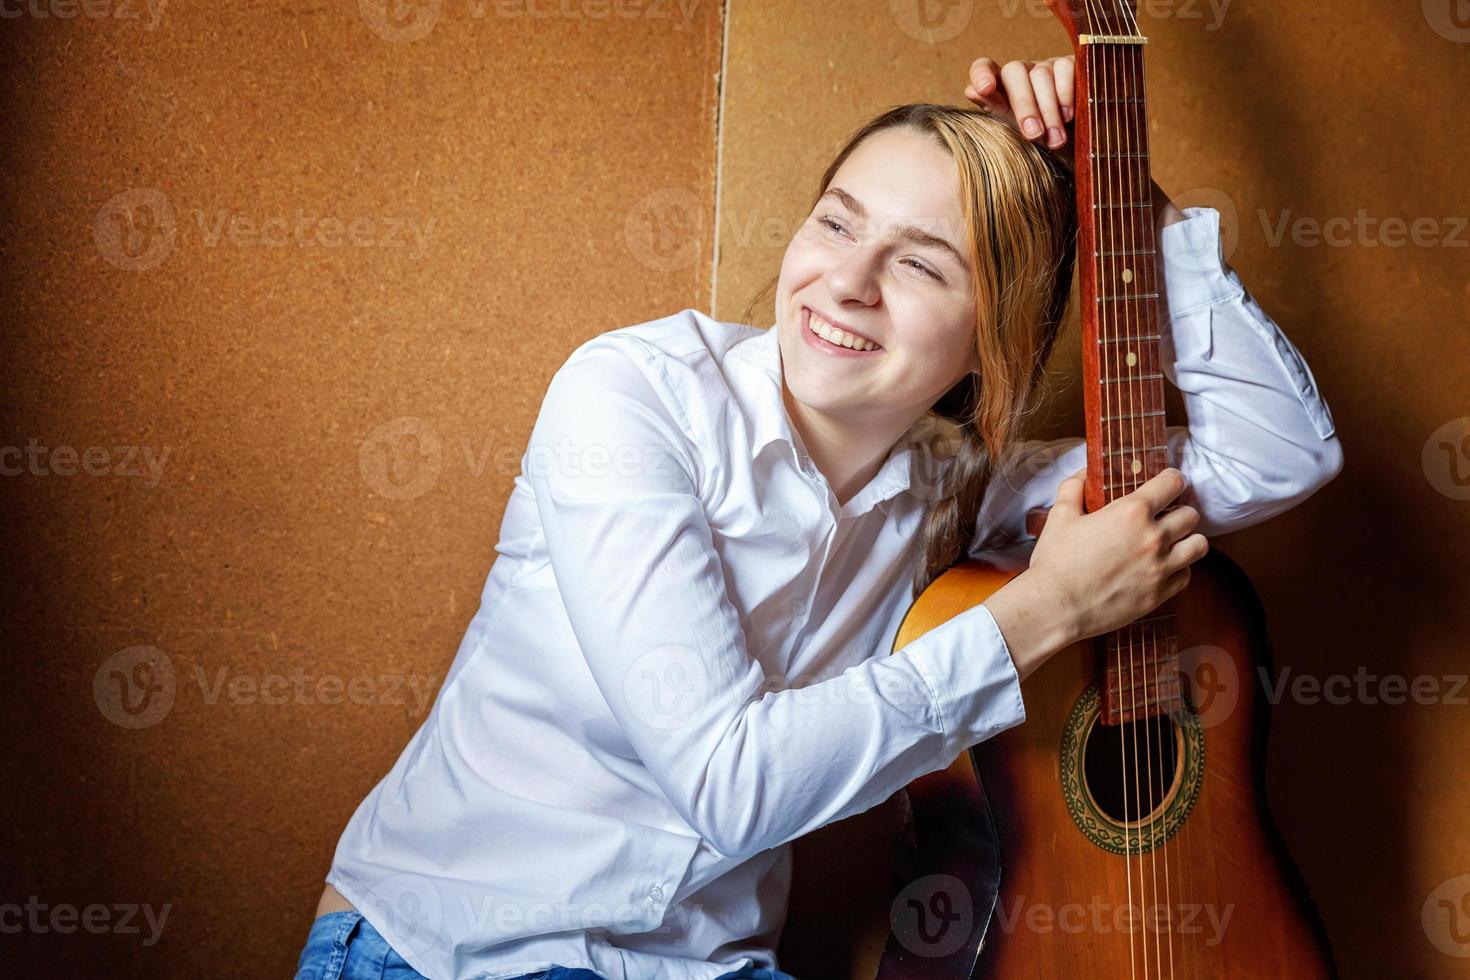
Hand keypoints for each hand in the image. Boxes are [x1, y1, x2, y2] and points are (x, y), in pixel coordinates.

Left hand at [963, 56, 1075, 169]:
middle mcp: (1021, 72)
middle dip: (1024, 105)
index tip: (984, 89)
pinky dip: (1065, 94)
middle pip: (1014, 71)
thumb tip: (971, 91)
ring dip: (1048, 110)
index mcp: (999, 86)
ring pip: (1041, 74)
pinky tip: (1068, 116)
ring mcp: (1045, 66)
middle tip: (1034, 135)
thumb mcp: (1012, 129)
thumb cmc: (1035, 136)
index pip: (984, 67)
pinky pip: (1065, 69)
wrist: (1070, 144)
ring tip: (1054, 139)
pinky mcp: (1069, 65)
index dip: (981, 74)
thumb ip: (993, 109)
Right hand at [982, 467, 1206, 682]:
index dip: (1172, 479)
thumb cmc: (1055, 561)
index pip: (1172, 484)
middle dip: (1179, 511)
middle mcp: (1153, 538)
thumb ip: (1074, 487)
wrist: (1054, 606)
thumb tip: (1083, 474)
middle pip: (1191, 515)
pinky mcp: (1159, 594)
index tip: (1169, 482)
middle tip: (1167, 515)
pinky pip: (1187, 575)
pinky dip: (1179, 569)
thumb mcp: (1060, 515)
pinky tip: (1163, 567)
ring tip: (1174, 542)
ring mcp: (1160, 568)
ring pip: (1199, 545)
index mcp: (1131, 512)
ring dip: (1188, 540)